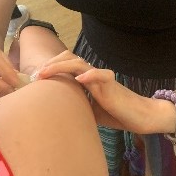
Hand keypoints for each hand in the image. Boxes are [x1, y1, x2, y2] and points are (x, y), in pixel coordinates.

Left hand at [38, 51, 159, 132]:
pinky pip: (101, 75)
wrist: (140, 116)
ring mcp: (101, 78)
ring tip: (45, 73)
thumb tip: (56, 115)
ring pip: (80, 63)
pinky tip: (79, 79)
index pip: (66, 64)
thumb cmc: (116, 113)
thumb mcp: (90, 111)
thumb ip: (76, 107)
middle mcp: (92, 75)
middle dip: (51, 63)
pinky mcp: (112, 85)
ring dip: (60, 66)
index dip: (51, 67)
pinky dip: (90, 75)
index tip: (36, 78)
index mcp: (86, 79)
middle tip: (36, 75)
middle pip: (69, 58)